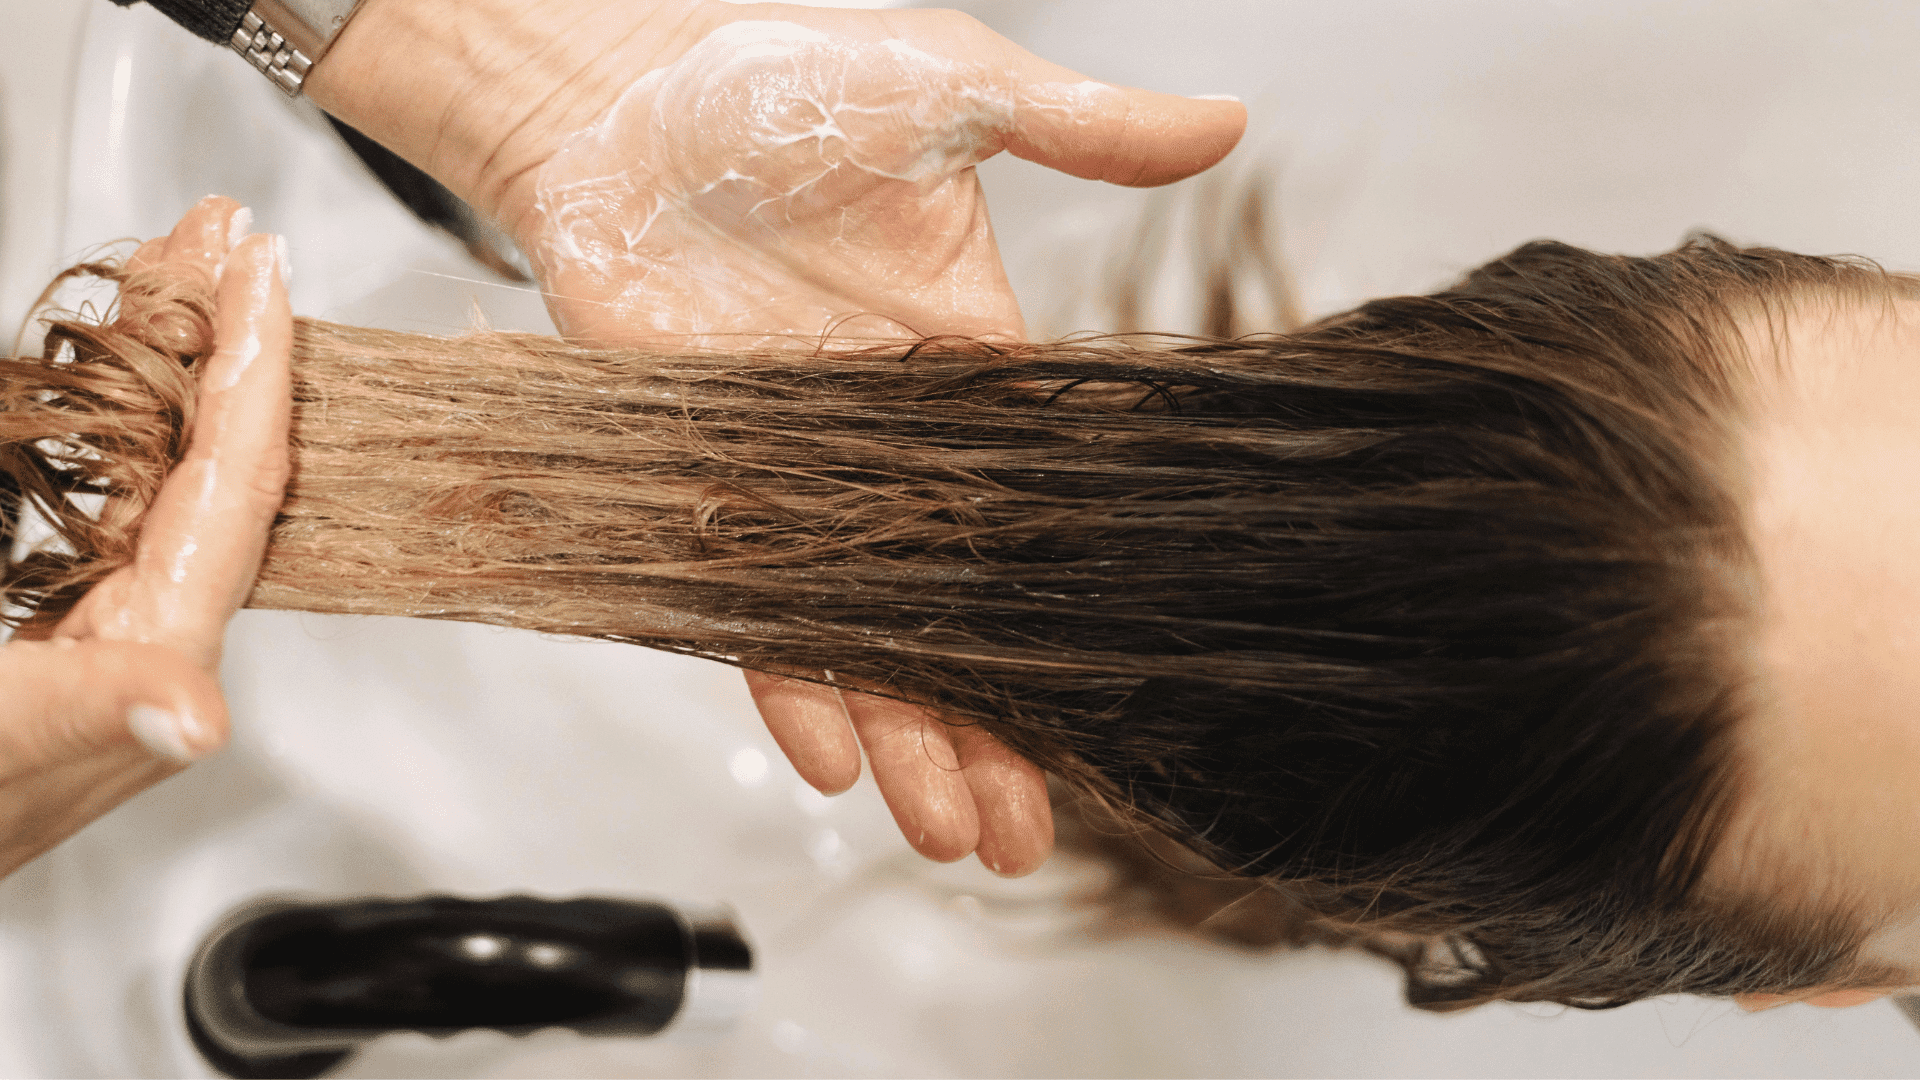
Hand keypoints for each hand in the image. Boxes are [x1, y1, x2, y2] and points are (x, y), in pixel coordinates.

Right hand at [0, 197, 289, 878]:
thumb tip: (195, 719)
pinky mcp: (45, 624)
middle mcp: (147, 635)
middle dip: (220, 337)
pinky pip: (106, 500)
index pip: (235, 484)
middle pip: (213, 456)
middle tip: (217, 235)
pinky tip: (108, 383)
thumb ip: (90, 722)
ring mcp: (96, 623)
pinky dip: (106, 422)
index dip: (252, 369)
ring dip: (168, 366)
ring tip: (173, 271)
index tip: (260, 268)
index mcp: (154, 656)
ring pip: (161, 469)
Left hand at [307, 1, 1244, 875]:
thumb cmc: (781, 74)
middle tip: (1034, 835)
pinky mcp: (702, 474)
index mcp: (972, 365)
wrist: (616, 86)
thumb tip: (1229, 118)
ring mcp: (797, 471)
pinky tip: (828, 757)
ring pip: (861, 630)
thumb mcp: (949, 87)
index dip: (1082, 610)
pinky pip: (744, 601)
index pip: (1045, 516)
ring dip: (907, 735)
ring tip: (955, 835)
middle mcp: (892, 443)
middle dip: (997, 726)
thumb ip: (1081, 125)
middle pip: (959, 610)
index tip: (1122, 695)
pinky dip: (783, 676)